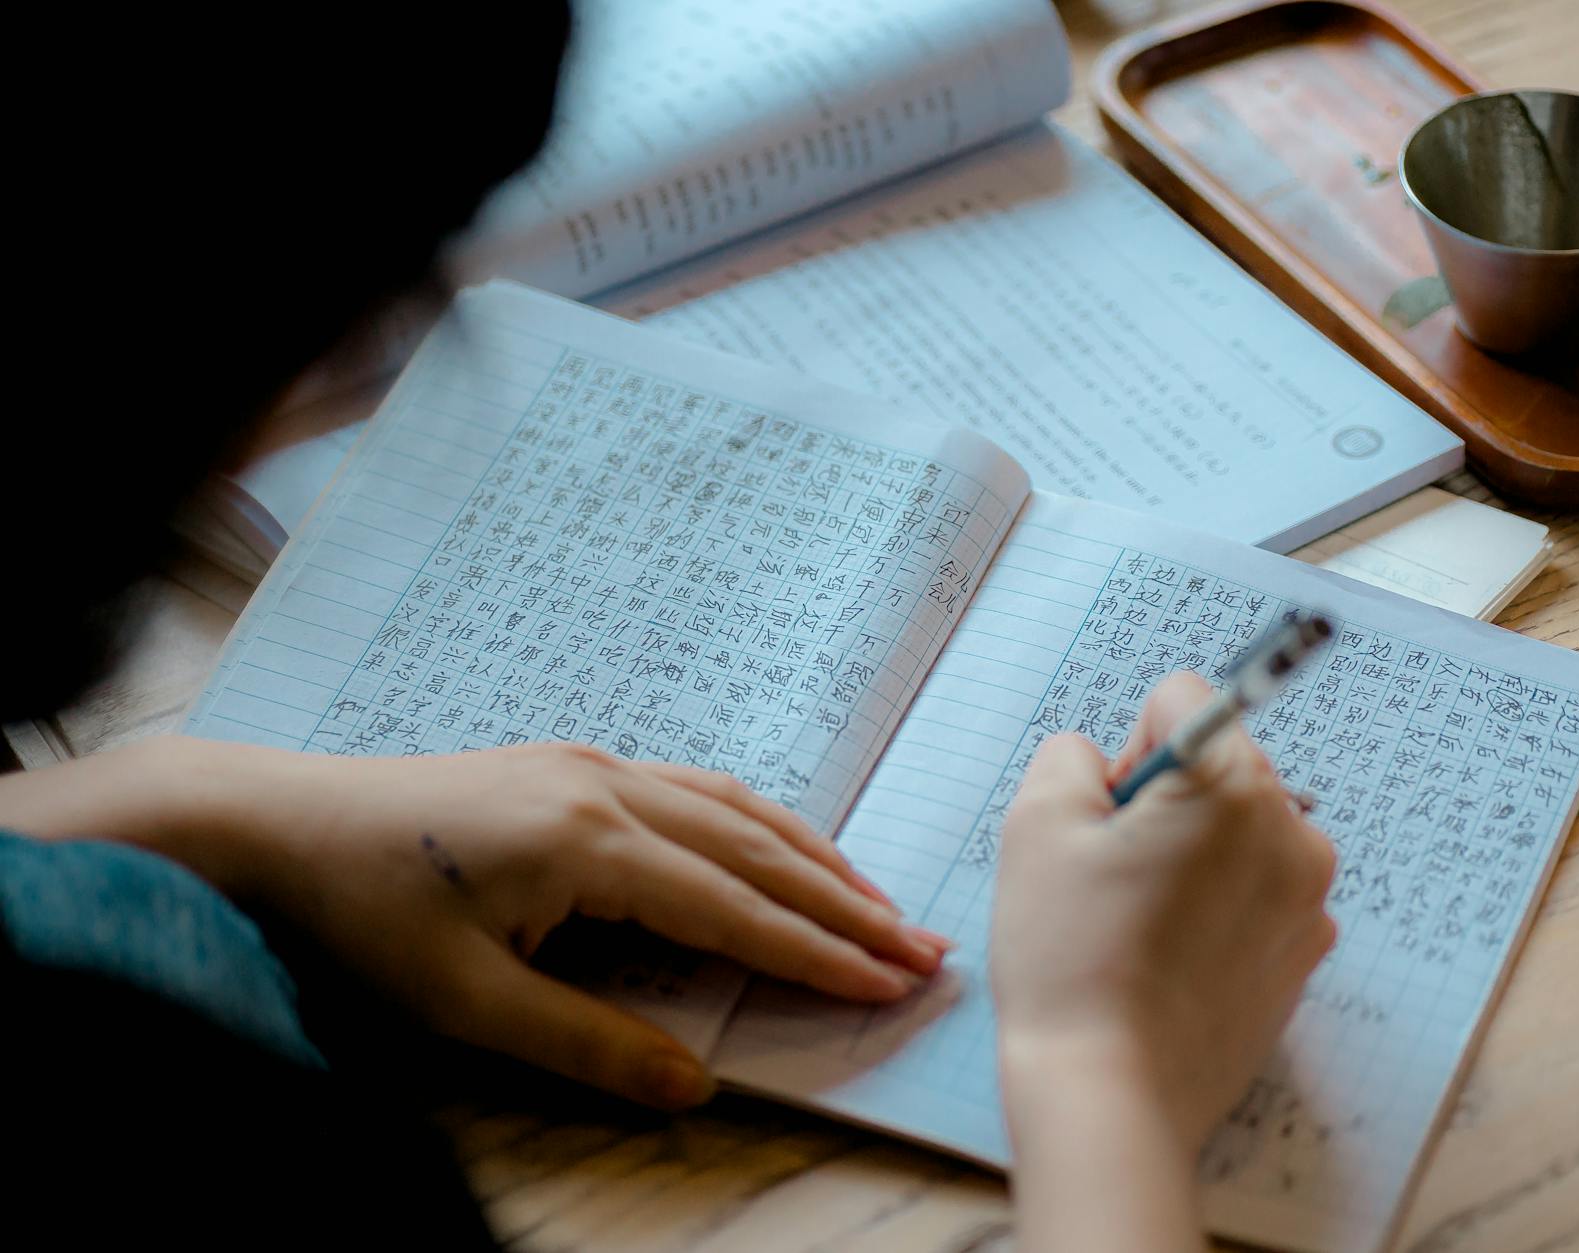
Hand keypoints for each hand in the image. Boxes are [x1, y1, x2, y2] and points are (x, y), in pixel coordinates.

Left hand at [0, 737, 947, 1108]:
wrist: (283, 820)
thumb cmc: (365, 914)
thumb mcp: (465, 1003)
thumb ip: (586, 1043)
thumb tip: (694, 1086)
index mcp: (588, 843)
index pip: (736, 908)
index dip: (821, 953)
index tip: (894, 982)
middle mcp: (609, 787)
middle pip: (759, 850)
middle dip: (849, 903)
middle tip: (926, 946)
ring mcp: (595, 765)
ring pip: (738, 808)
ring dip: (817, 858)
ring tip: (882, 903)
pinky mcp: (577, 762)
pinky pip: (698, 789)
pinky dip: (761, 826)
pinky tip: (785, 848)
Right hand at [990, 672, 1334, 1249]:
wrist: (1111, 1093)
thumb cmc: (1070, 958)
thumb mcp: (1036, 825)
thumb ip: (1070, 757)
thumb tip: (1107, 764)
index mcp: (1233, 784)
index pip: (1179, 703)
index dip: (1124, 754)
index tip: (1106, 821)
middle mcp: (1292, 830)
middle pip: (1215, 768)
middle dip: (1162, 804)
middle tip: (1113, 879)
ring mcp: (1308, 898)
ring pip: (1234, 832)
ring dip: (1189, 857)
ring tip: (1139, 926)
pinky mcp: (1304, 954)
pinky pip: (1254, 892)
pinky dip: (1214, 909)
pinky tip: (1171, 960)